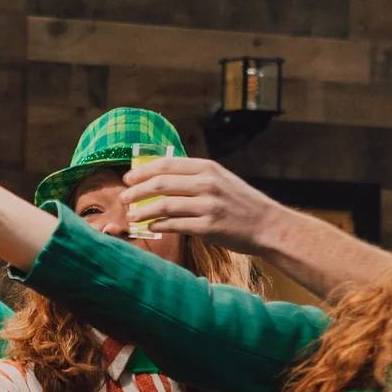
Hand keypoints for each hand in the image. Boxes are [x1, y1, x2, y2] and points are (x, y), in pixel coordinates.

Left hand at [120, 156, 283, 255]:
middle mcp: (206, 183)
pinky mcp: (208, 227)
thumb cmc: (241, 204)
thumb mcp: (221, 180)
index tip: (127, 178)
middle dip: (136, 191)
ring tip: (130, 216)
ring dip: (142, 211)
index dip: (142, 171)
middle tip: (123, 198)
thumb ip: (195, 177)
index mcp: (207, 168)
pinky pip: (174, 225)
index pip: (166, 164)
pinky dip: (158, 226)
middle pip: (160, 183)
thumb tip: (161, 178)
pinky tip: (150, 227)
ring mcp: (207, 205)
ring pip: (163, 205)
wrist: (268, 225)